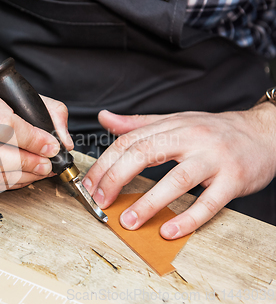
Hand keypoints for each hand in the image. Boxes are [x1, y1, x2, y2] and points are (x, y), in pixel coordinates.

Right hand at [0, 71, 73, 190]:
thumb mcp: (16, 90)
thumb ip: (49, 111)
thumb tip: (65, 142)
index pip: (3, 125)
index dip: (33, 140)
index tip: (52, 146)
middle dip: (26, 164)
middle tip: (46, 165)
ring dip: (20, 177)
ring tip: (39, 170)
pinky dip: (7, 184)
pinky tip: (22, 176)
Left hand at [83, 103, 275, 238]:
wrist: (264, 132)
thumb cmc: (214, 130)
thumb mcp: (174, 120)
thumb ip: (138, 123)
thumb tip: (104, 118)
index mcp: (172, 125)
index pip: (129, 142)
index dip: (105, 164)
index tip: (90, 185)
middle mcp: (191, 138)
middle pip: (145, 154)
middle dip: (116, 179)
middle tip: (101, 201)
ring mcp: (213, 158)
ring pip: (176, 180)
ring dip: (148, 203)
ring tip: (128, 221)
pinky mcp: (234, 179)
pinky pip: (209, 203)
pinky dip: (188, 219)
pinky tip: (168, 230)